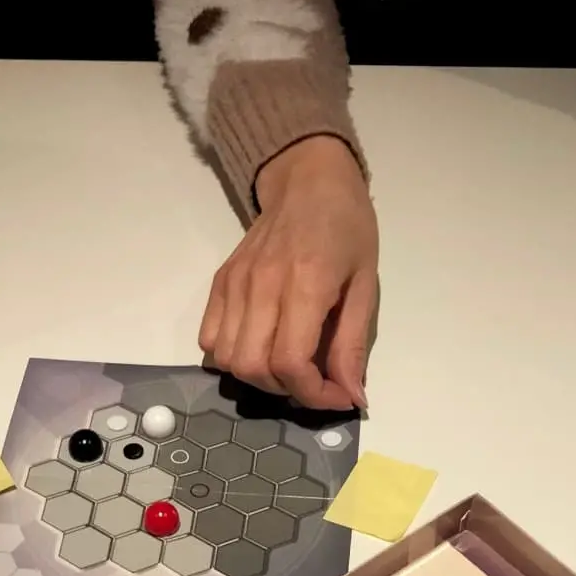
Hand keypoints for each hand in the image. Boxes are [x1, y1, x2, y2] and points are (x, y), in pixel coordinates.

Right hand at [200, 135, 378, 410]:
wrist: (308, 180)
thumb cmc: (347, 229)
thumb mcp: (365, 285)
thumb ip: (352, 344)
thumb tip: (351, 396)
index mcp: (305, 283)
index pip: (291, 363)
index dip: (313, 394)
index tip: (337, 396)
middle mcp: (261, 285)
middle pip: (253, 368)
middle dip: (286, 391)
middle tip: (313, 381)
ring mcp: (234, 284)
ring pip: (227, 360)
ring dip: (258, 378)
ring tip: (287, 367)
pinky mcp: (219, 283)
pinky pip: (209, 340)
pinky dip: (232, 357)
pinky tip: (260, 348)